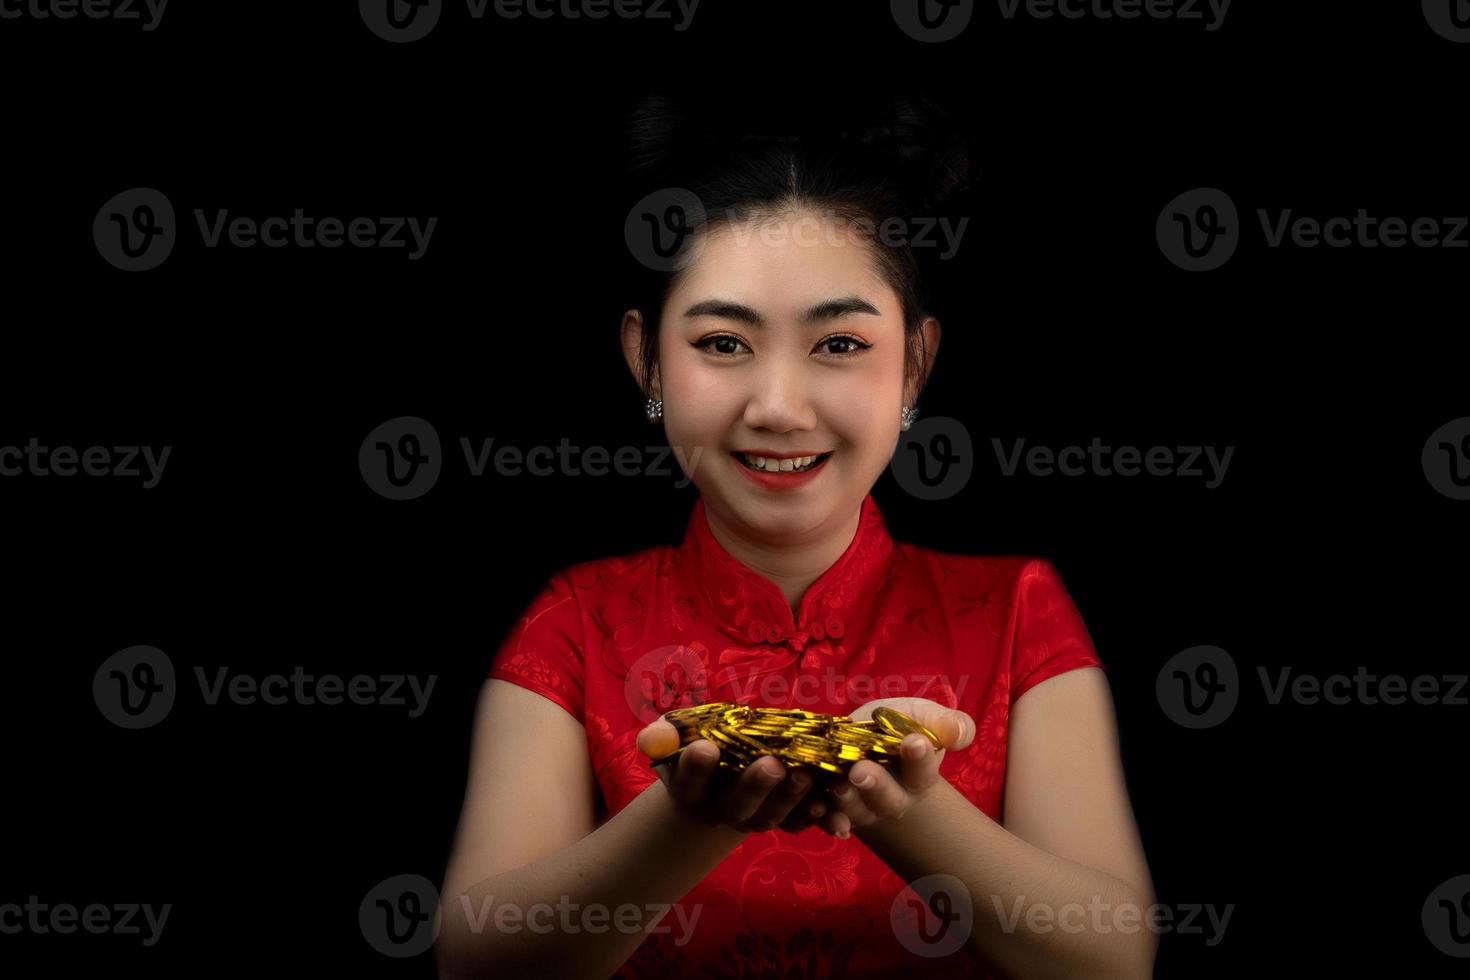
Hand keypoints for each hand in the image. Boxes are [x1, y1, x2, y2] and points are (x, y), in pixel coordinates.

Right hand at [636, 718, 839, 834]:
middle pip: (737, 805)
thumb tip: (649, 738)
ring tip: (804, 774)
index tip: (704, 747)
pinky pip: (800, 824)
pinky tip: (832, 810)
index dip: (695, 768)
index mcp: (691, 790)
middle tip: (771, 764)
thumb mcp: (679, 735)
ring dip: (790, 798)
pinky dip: (818, 820)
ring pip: (771, 816)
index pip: (689, 782)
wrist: (721, 778)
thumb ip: (666, 735)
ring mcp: (754, 817)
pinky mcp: (783, 819)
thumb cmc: (699, 745)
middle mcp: (722, 811)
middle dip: (755, 785)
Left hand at [820, 698, 974, 835]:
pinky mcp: (831, 807)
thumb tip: (958, 732)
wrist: (861, 740)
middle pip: (887, 799)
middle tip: (862, 771)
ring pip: (854, 809)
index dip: (919, 758)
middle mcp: (891, 799)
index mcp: (918, 777)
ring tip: (836, 782)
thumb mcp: (922, 716)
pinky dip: (822, 816)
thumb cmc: (897, 727)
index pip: (923, 771)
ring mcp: (861, 807)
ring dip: (844, 799)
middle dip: (875, 785)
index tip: (914, 742)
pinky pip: (826, 818)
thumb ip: (946, 724)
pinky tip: (816, 807)